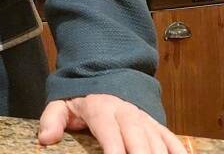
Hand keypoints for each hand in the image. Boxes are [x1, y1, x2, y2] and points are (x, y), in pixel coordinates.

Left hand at [38, 95, 187, 153]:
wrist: (106, 78)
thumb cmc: (82, 100)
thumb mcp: (61, 105)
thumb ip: (52, 119)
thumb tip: (45, 139)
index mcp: (101, 109)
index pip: (109, 131)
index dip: (115, 149)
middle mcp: (127, 113)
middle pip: (138, 138)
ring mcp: (145, 120)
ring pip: (157, 141)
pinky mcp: (157, 126)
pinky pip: (172, 140)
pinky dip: (178, 152)